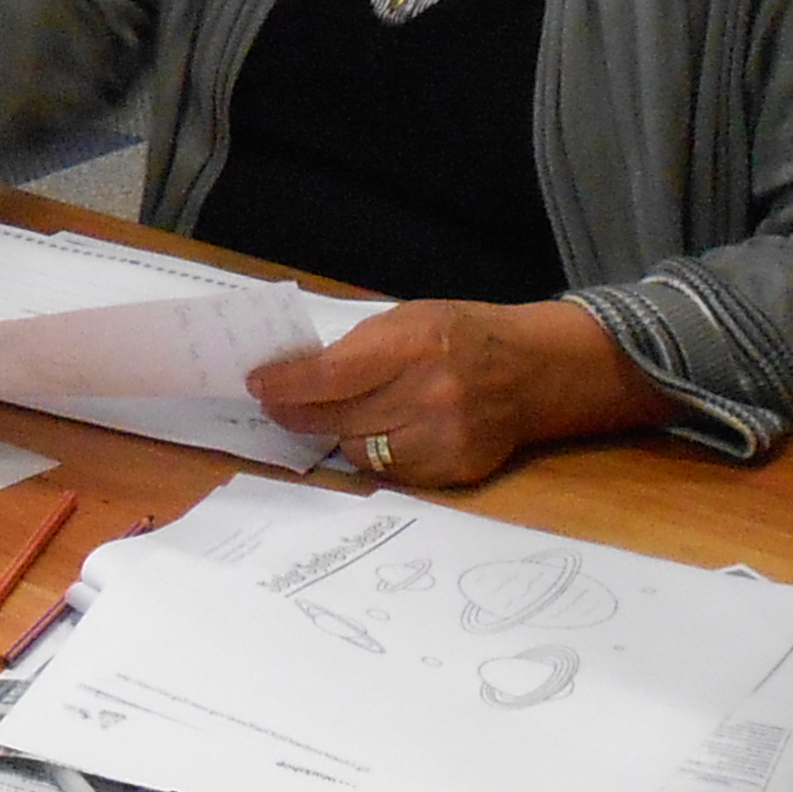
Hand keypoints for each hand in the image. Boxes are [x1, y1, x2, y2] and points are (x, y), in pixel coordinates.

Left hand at [246, 298, 672, 489]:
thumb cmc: (463, 334)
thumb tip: (296, 374)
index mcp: (415, 347)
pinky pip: (392, 472)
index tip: (257, 385)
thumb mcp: (411, 319)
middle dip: (298, 413)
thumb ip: (358, 348)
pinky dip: (379, 453)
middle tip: (276, 405)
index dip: (286, 385)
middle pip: (337, 420)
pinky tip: (385, 431)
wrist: (535, 370)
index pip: (330, 376)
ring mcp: (443, 439)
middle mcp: (429, 396)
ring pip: (360, 452)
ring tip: (342, 415)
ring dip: (342, 435)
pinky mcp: (454, 470)